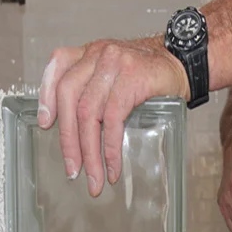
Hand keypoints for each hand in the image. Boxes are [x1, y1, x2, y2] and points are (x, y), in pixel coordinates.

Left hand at [37, 37, 188, 196]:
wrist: (186, 63)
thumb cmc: (151, 75)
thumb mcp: (117, 75)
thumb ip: (96, 90)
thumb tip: (78, 131)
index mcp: (90, 53)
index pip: (59, 68)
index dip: (46, 97)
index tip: (45, 124)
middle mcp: (98, 55)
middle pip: (69, 98)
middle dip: (68, 140)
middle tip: (73, 170)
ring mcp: (114, 64)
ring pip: (89, 113)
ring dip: (90, 152)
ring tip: (94, 177)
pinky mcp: (132, 78)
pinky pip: (112, 118)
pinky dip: (110, 148)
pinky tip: (112, 166)